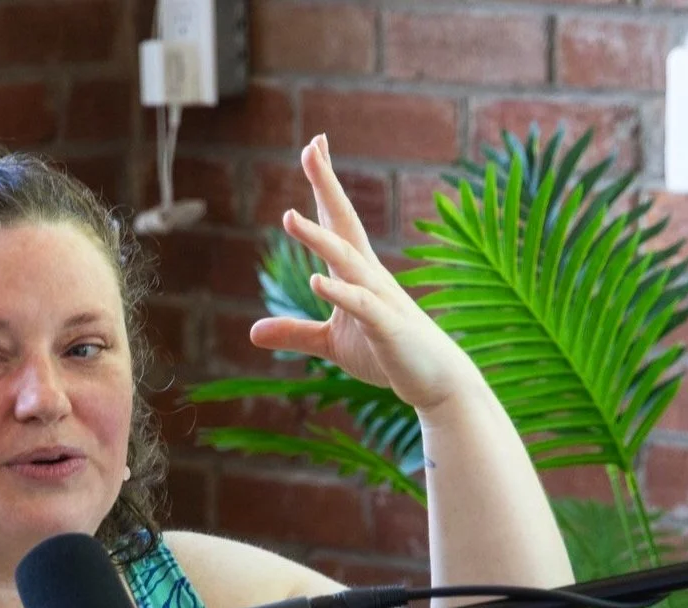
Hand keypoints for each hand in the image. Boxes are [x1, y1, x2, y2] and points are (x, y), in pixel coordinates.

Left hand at [250, 133, 479, 413]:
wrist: (434, 380)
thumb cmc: (388, 354)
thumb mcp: (331, 345)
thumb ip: (295, 333)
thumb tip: (253, 332)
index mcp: (356, 273)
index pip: (336, 222)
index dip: (323, 186)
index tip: (314, 147)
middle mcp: (368, 276)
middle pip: (344, 224)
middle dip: (327, 186)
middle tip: (312, 147)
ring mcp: (379, 298)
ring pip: (347, 261)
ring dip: (319, 238)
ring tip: (289, 217)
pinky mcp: (386, 326)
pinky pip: (361, 305)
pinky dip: (340, 291)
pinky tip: (318, 280)